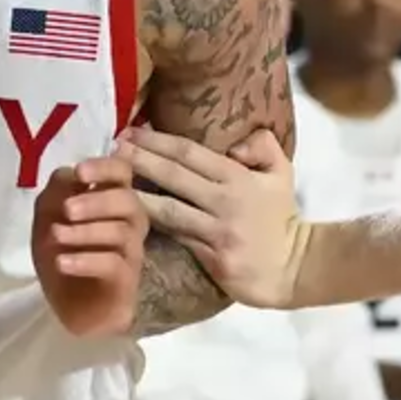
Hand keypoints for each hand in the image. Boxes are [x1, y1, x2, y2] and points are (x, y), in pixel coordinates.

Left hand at [33, 157, 147, 337]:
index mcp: (112, 200)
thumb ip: (56, 194)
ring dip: (84, 232)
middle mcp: (129, 222)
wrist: (70, 307)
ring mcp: (131, 252)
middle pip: (128, 201)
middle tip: (66, 210)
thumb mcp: (47, 220)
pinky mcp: (125, 280)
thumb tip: (70, 174)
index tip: (79, 172)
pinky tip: (62, 262)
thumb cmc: (63, 255)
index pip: (122, 173)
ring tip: (55, 236)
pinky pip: (113, 265)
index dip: (104, 168)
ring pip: (121, 232)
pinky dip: (85, 261)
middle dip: (96, 201)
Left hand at [118, 127, 306, 307]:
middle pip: (174, 176)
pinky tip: (126, 220)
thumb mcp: (281, 174)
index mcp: (238, 178)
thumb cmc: (281, 218)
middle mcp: (225, 201)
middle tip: (109, 150)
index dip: (157, 141)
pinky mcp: (213, 258)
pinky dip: (150, 228)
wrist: (294, 267)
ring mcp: (218, 231)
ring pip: (168, 210)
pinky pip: (176, 238)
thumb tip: (234, 144)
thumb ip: (263, 147)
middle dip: (139, 160)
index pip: (190, 154)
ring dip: (135, 196)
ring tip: (107, 186)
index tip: (129, 132)